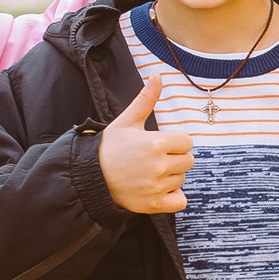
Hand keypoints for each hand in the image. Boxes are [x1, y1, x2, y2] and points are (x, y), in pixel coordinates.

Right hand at [99, 75, 191, 213]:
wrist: (90, 176)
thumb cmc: (109, 147)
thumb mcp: (127, 121)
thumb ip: (146, 99)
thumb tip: (157, 74)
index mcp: (155, 143)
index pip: (186, 142)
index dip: (174, 142)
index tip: (158, 144)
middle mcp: (158, 166)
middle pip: (188, 160)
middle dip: (174, 158)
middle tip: (152, 159)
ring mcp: (156, 187)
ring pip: (182, 179)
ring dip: (171, 176)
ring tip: (148, 173)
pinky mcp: (153, 204)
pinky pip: (180, 200)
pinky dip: (173, 196)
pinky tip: (157, 189)